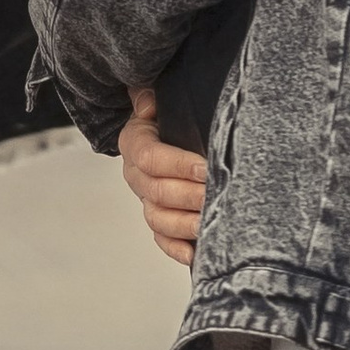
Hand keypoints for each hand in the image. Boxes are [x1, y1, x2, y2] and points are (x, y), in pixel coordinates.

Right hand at [118, 83, 206, 267]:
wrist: (166, 129)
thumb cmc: (169, 112)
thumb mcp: (161, 95)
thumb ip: (150, 95)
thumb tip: (148, 104)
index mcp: (135, 143)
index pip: (150, 156)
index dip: (177, 164)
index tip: (205, 167)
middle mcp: (136, 175)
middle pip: (156, 191)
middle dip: (188, 196)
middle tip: (214, 196)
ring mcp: (147, 200)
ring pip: (158, 218)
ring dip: (184, 224)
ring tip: (209, 225)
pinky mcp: (160, 219)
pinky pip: (162, 239)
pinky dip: (177, 249)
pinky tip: (195, 254)